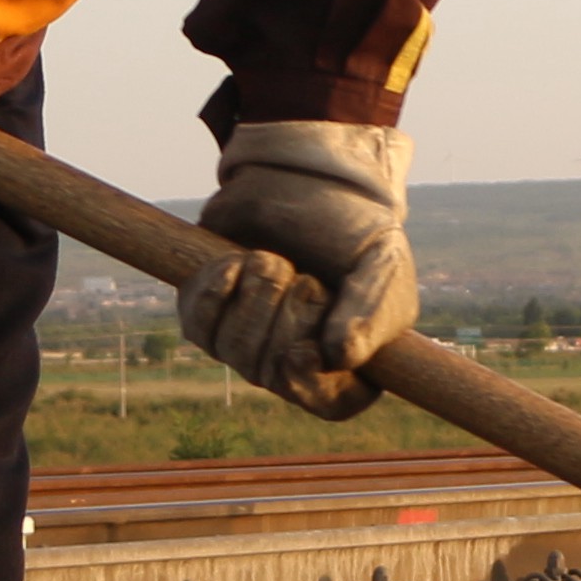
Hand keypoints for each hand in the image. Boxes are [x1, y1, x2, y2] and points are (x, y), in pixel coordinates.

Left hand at [181, 119, 417, 416]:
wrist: (304, 178)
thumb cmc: (351, 227)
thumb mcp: (382, 265)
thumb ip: (371, 314)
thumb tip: (338, 357)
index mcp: (348, 361)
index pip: (330, 402)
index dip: (312, 386)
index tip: (302, 351)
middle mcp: (293, 362)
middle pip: (273, 375)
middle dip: (289, 316)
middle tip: (309, 277)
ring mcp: (246, 342)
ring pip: (235, 351)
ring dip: (257, 294)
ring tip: (274, 259)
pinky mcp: (207, 315)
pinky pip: (198, 323)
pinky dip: (216, 288)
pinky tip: (236, 260)